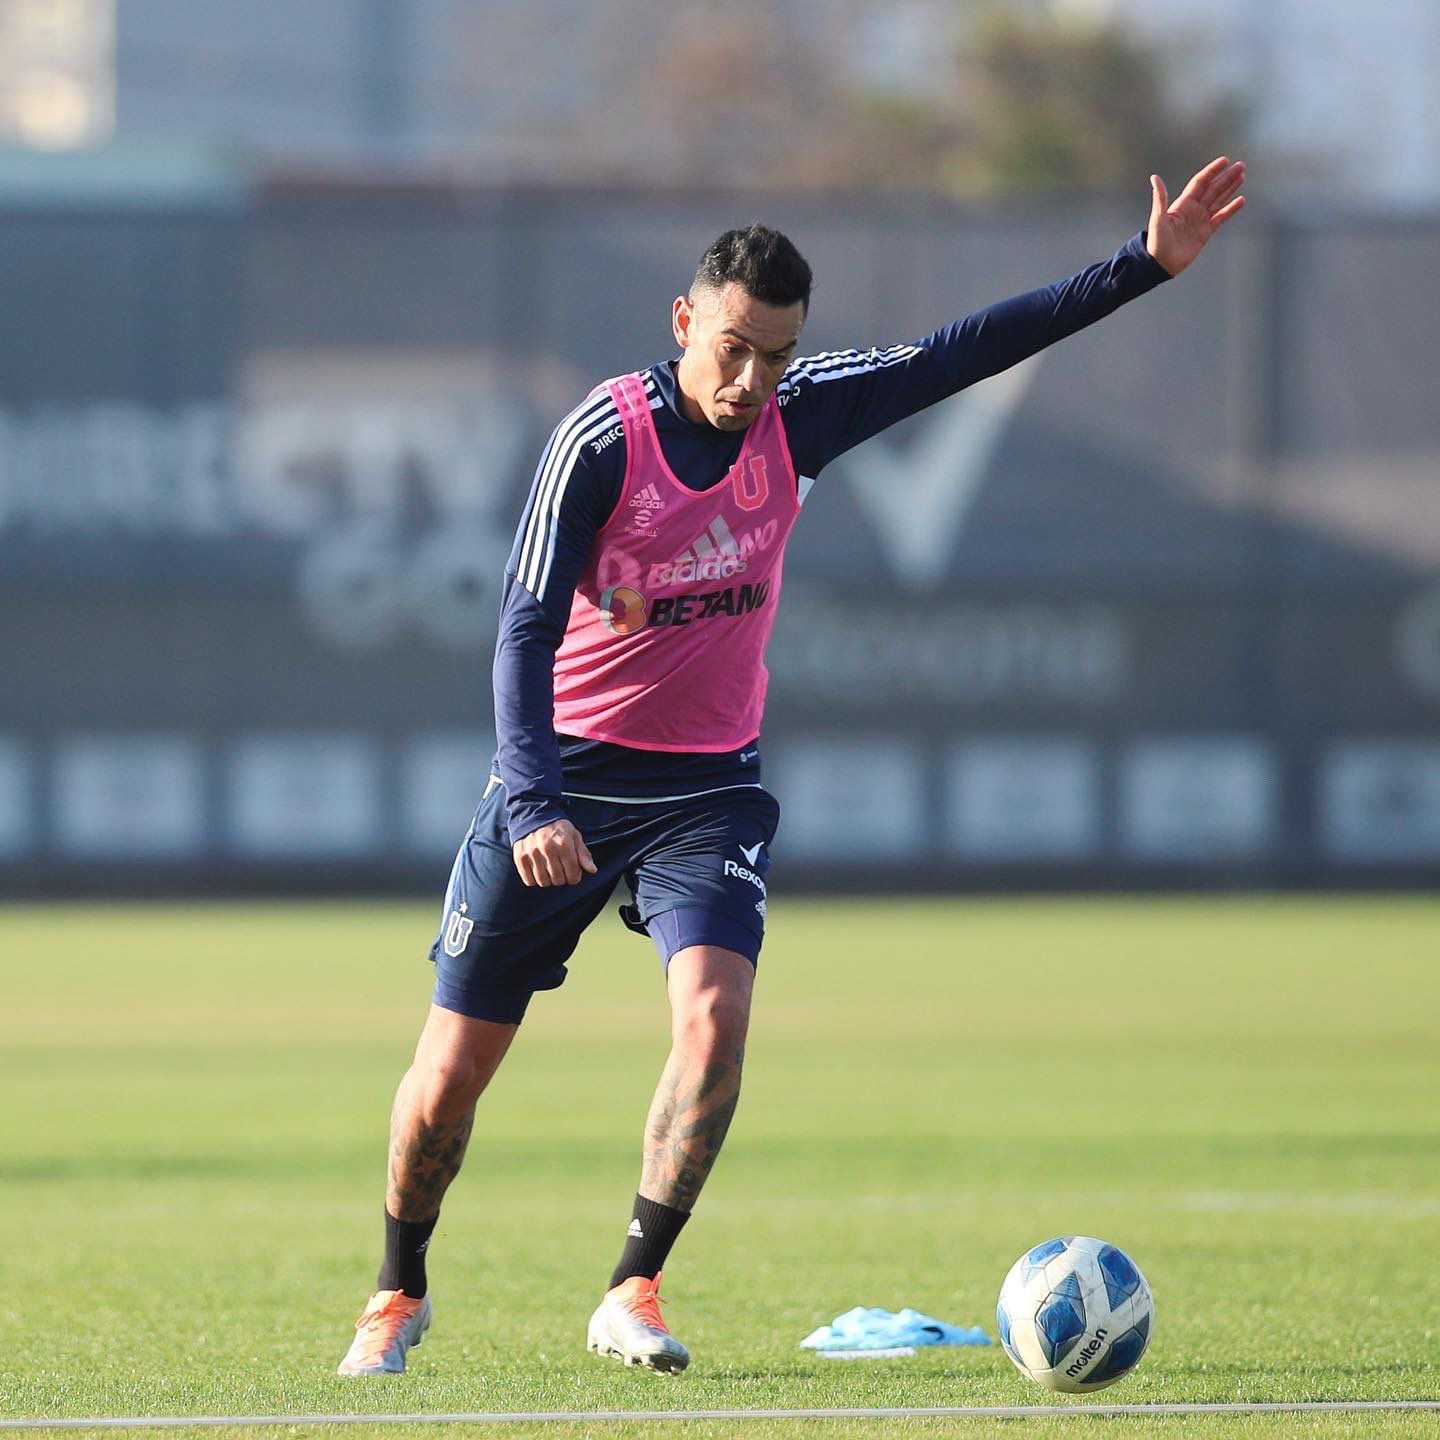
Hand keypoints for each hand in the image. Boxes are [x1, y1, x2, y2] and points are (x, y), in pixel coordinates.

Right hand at [512, 818, 596, 887]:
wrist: (533, 815)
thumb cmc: (556, 827)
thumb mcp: (574, 835)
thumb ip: (583, 853)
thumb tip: (592, 870)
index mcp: (563, 843)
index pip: (573, 872)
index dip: (575, 877)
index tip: (573, 874)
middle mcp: (547, 849)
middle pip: (558, 879)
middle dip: (563, 878)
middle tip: (561, 871)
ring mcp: (532, 853)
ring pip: (544, 882)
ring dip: (549, 880)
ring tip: (550, 870)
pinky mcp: (520, 857)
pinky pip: (529, 880)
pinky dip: (535, 880)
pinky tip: (539, 871)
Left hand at [1146, 156, 1245, 276]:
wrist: (1161, 265)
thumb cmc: (1156, 242)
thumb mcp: (1157, 219)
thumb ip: (1160, 198)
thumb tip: (1154, 177)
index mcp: (1183, 204)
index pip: (1201, 182)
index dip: (1212, 171)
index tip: (1225, 161)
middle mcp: (1193, 209)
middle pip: (1213, 189)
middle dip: (1226, 177)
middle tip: (1241, 165)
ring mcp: (1200, 220)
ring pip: (1219, 200)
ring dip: (1230, 188)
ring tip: (1242, 176)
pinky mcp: (1206, 232)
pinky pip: (1221, 217)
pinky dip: (1231, 209)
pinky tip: (1241, 200)